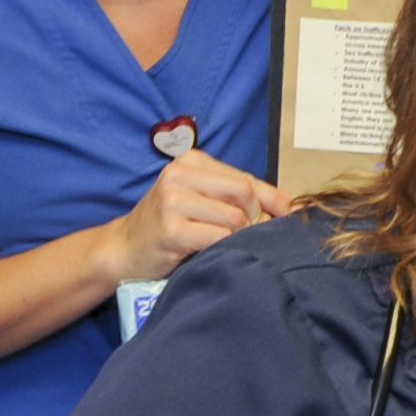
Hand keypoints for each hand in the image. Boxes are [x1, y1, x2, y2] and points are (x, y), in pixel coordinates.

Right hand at [106, 150, 280, 283]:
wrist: (123, 248)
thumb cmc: (168, 225)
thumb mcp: (198, 200)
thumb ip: (235, 197)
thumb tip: (288, 206)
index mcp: (191, 161)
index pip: (246, 177)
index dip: (273, 198)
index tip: (292, 214)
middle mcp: (180, 175)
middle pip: (244, 193)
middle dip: (256, 218)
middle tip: (252, 237)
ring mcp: (173, 201)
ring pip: (235, 218)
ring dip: (241, 237)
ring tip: (231, 246)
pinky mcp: (171, 229)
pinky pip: (218, 238)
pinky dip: (226, 249)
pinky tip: (218, 254)